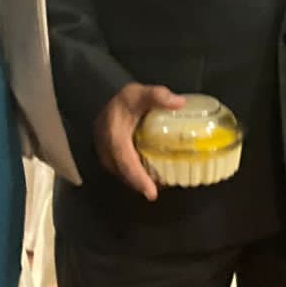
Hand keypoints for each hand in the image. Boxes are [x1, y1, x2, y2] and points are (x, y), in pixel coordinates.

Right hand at [95, 82, 184, 200]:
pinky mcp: (109, 156)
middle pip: (124, 172)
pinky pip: (121, 169)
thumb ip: (157, 96)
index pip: (125, 161)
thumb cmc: (126, 100)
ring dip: (137, 181)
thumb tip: (180, 103)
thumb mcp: (140, 93)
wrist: (105, 99)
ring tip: (156, 187)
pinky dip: (134, 175)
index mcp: (114, 135)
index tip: (151, 192)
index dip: (138, 177)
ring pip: (122, 173)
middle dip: (140, 184)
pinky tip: (149, 177)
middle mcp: (106, 149)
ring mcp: (106, 154)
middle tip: (156, 193)